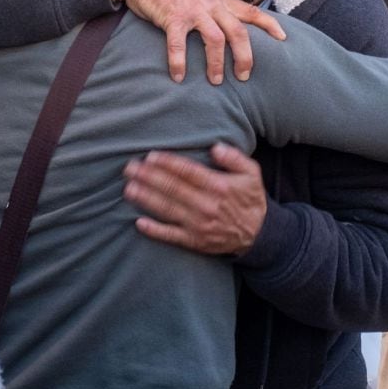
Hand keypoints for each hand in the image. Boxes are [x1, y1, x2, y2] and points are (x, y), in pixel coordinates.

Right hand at [104, 0, 285, 83]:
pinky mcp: (172, 17)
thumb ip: (213, 7)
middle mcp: (211, 4)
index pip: (251, 11)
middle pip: (238, 32)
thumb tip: (224, 25)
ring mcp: (193, 11)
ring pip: (215, 40)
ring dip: (217, 64)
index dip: (269, 24)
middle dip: (245, 57)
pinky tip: (178, 77)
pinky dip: (179, 63)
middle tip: (244, 77)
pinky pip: (179, 45)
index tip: (283, 38)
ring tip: (215, 81)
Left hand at [122, 144, 266, 255]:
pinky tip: (139, 223)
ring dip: (146, 199)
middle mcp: (206, 205)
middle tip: (129, 168)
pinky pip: (171, 235)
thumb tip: (215, 147)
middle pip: (172, 188)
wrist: (259, 235)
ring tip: (128, 188)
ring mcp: (199, 225)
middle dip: (149, 177)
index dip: (167, 163)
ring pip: (167, 209)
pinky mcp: (194, 241)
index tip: (149, 156)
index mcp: (219, 186)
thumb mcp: (251, 173)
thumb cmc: (250, 199)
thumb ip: (234, 158)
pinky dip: (155, 230)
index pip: (187, 172)